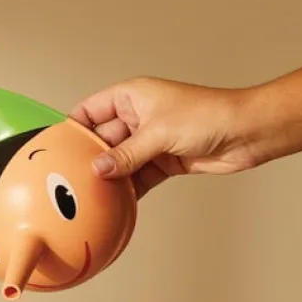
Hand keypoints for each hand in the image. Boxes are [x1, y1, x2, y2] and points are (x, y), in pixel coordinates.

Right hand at [69, 77, 258, 197]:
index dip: (72, 128)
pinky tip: (115, 204)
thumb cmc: (208, 115)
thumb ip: (126, 155)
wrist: (245, 133)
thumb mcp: (158, 133)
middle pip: (102, 140)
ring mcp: (150, 141)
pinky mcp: (163, 161)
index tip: (56, 149)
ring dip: (109, 178)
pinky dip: (128, 190)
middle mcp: (138, 117)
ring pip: (119, 162)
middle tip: (71, 181)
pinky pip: (137, 177)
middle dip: (89, 159)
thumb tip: (98, 169)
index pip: (90, 111)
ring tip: (89, 196)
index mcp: (132, 97)